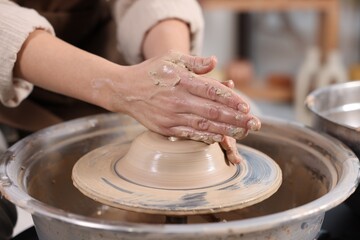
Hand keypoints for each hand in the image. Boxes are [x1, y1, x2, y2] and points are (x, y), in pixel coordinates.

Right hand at [109, 51, 260, 161]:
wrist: (125, 90)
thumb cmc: (151, 72)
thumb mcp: (171, 58)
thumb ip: (194, 62)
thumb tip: (215, 62)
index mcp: (181, 81)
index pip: (212, 91)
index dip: (232, 100)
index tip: (247, 107)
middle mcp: (178, 100)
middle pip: (213, 111)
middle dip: (236, 119)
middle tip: (254, 124)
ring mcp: (171, 116)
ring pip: (204, 125)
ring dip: (226, 130)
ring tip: (243, 133)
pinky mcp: (166, 128)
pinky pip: (190, 134)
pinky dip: (206, 137)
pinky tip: (220, 139)